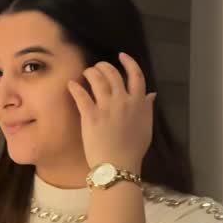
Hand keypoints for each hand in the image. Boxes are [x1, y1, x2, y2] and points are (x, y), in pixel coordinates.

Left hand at [67, 52, 154, 172]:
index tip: (121, 56)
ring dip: (90, 72)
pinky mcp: (90, 115)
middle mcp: (123, 100)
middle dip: (104, 66)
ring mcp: (106, 107)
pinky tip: (71, 84)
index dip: (128, 62)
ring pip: (97, 79)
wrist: (118, 166)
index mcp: (138, 103)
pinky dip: (75, 87)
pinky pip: (81, 95)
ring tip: (86, 73)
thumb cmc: (133, 150)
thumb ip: (147, 108)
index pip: (136, 75)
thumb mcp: (146, 127)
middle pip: (113, 73)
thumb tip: (151, 94)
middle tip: (97, 67)